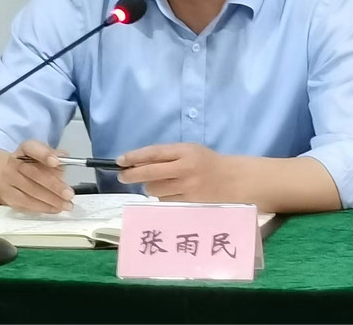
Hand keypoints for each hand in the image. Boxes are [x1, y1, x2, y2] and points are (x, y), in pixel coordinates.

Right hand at [0, 140, 74, 212]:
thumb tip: (64, 158)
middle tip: (69, 194)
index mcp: (24, 150)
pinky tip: (56, 208)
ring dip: (51, 200)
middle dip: (54, 185)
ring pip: (30, 192)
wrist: (4, 174)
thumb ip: (53, 155)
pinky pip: (26, 204)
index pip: (31, 148)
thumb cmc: (29, 164)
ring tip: (67, 205)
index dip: (44, 154)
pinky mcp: (8, 197)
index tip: (56, 161)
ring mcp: (8, 182)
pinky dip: (43, 207)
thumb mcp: (41, 155)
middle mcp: (13, 164)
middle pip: (34, 174)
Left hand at [116, 143, 237, 202]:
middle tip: (122, 176)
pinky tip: (172, 192)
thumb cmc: (206, 162)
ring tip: (158, 183)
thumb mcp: (189, 151)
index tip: (120, 161)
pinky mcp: (189, 202)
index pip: (154, 153)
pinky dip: (163, 196)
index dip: (134, 157)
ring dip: (150, 187)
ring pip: (154, 189)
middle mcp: (185, 169)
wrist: (232, 180)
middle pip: (150, 173)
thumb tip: (137, 162)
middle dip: (132, 175)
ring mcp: (187, 187)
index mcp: (185, 151)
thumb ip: (167, 155)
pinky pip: (165, 200)